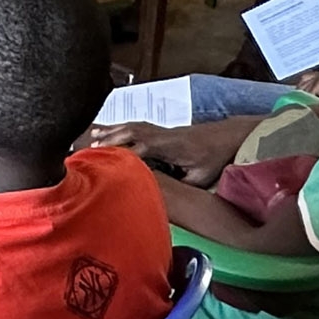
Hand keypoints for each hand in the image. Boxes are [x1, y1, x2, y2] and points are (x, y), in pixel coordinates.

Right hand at [78, 118, 254, 186]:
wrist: (228, 136)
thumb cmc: (215, 158)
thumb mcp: (202, 177)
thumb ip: (181, 184)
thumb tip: (161, 192)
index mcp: (172, 146)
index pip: (144, 147)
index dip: (126, 152)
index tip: (108, 159)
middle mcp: (163, 135)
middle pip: (132, 133)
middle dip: (111, 139)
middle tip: (90, 148)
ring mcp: (162, 130)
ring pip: (132, 127)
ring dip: (111, 130)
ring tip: (91, 135)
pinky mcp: (162, 130)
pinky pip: (137, 126)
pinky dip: (120, 126)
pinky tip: (108, 129)